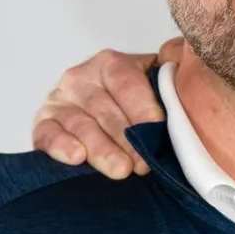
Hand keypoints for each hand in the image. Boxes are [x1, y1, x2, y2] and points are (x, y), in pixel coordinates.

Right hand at [31, 39, 182, 177]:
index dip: (143, 108)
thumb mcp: (156, 84)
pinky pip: (46, 133)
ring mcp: (59, 100)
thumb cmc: (140, 105)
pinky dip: (59, 145)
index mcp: (111, 64)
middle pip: (104, 108)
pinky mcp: (44, 123)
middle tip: (144, 164)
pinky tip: (76, 157)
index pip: (126, 82)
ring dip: (101, 148)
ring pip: (80, 123)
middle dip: (126, 138)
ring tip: (121, 170)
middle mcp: (81, 78)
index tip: (157, 130)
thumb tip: (190, 63)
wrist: (111, 117)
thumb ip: (172, 74)